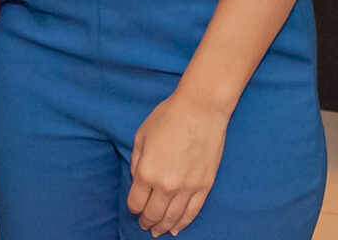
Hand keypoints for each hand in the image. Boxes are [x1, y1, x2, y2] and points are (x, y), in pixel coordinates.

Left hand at [127, 90, 228, 235]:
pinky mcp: (203, 187)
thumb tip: (136, 179)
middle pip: (153, 214)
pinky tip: (176, 229)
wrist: (200, 110)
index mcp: (147, 172)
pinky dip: (182, 223)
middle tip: (144, 224)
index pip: (136, 202)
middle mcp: (166, 185)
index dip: (133, 208)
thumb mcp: (142, 135)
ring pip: (172, 218)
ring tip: (157, 231)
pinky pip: (191, 212)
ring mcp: (187, 188)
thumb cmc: (168, 117)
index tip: (134, 207)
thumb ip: (136, 161)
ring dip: (163, 226)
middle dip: (146, 221)